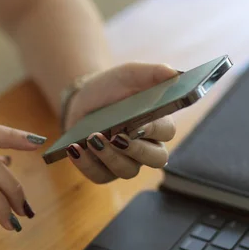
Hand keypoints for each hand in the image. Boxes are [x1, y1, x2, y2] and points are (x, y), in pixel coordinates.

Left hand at [63, 63, 178, 182]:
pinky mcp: (103, 171)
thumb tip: (174, 73)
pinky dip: (86, 164)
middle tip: (116, 136)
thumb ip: (153, 73)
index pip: (166, 132)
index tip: (138, 124)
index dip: (154, 130)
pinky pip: (99, 176)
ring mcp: (126, 162)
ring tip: (92, 139)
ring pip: (127, 170)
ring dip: (109, 156)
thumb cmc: (113, 87)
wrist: (83, 99)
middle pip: (155, 159)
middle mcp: (147, 147)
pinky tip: (74, 149)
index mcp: (158, 124)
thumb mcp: (130, 74)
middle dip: (135, 150)